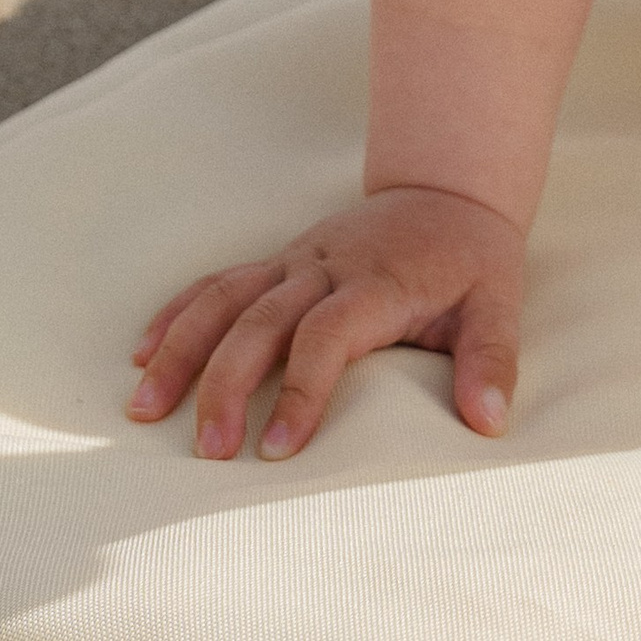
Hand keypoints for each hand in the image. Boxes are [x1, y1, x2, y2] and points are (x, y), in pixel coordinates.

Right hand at [125, 183, 525, 460]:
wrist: (448, 189)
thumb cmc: (472, 258)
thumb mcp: (498, 303)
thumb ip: (492, 361)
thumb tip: (488, 423)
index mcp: (378, 282)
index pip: (327, 333)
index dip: (301, 389)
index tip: (277, 451)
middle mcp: (326, 266)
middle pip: (262, 320)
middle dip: (227, 384)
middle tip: (209, 451)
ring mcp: (296, 260)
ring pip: (226, 298)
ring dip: (181, 349)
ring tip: (144, 409)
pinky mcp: (279, 260)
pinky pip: (219, 281)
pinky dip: (178, 313)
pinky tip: (142, 352)